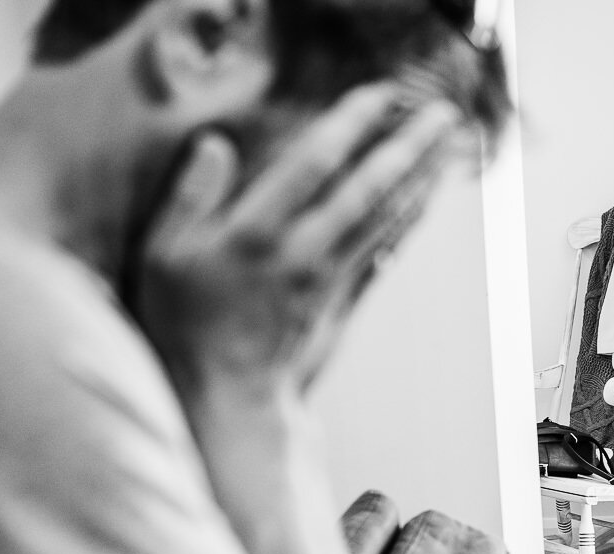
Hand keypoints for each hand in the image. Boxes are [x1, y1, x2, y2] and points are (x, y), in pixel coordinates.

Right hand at [133, 84, 460, 405]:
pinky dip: (407, 222)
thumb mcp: (162, 258)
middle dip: (409, 149)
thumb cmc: (183, 326)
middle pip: (368, 190)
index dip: (350, 126)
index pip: (312, 165)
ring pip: (385, 220)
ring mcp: (329, 279)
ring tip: (451, 149)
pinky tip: (425, 201)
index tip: (381, 94)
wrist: (226, 399)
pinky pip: (381, 252)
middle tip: (446, 116)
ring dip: (421, 181)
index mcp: (255, 233)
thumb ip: (189, 197)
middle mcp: (302, 252)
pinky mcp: (342, 301)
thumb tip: (215, 144)